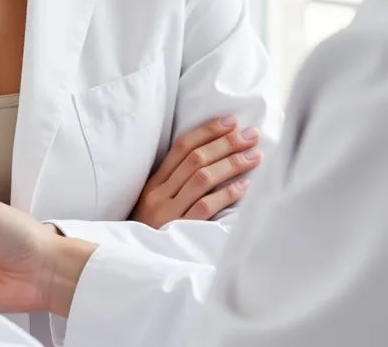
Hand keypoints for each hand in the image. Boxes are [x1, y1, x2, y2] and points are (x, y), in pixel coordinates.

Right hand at [131, 116, 261, 226]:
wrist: (133, 266)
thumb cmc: (151, 232)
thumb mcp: (155, 203)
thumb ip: (176, 183)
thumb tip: (213, 157)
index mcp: (154, 182)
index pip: (182, 146)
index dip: (208, 131)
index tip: (232, 121)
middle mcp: (159, 193)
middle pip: (196, 159)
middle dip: (226, 143)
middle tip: (252, 135)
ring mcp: (168, 212)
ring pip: (202, 178)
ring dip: (231, 163)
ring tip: (254, 156)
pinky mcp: (179, 231)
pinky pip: (206, 207)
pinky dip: (227, 194)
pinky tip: (245, 186)